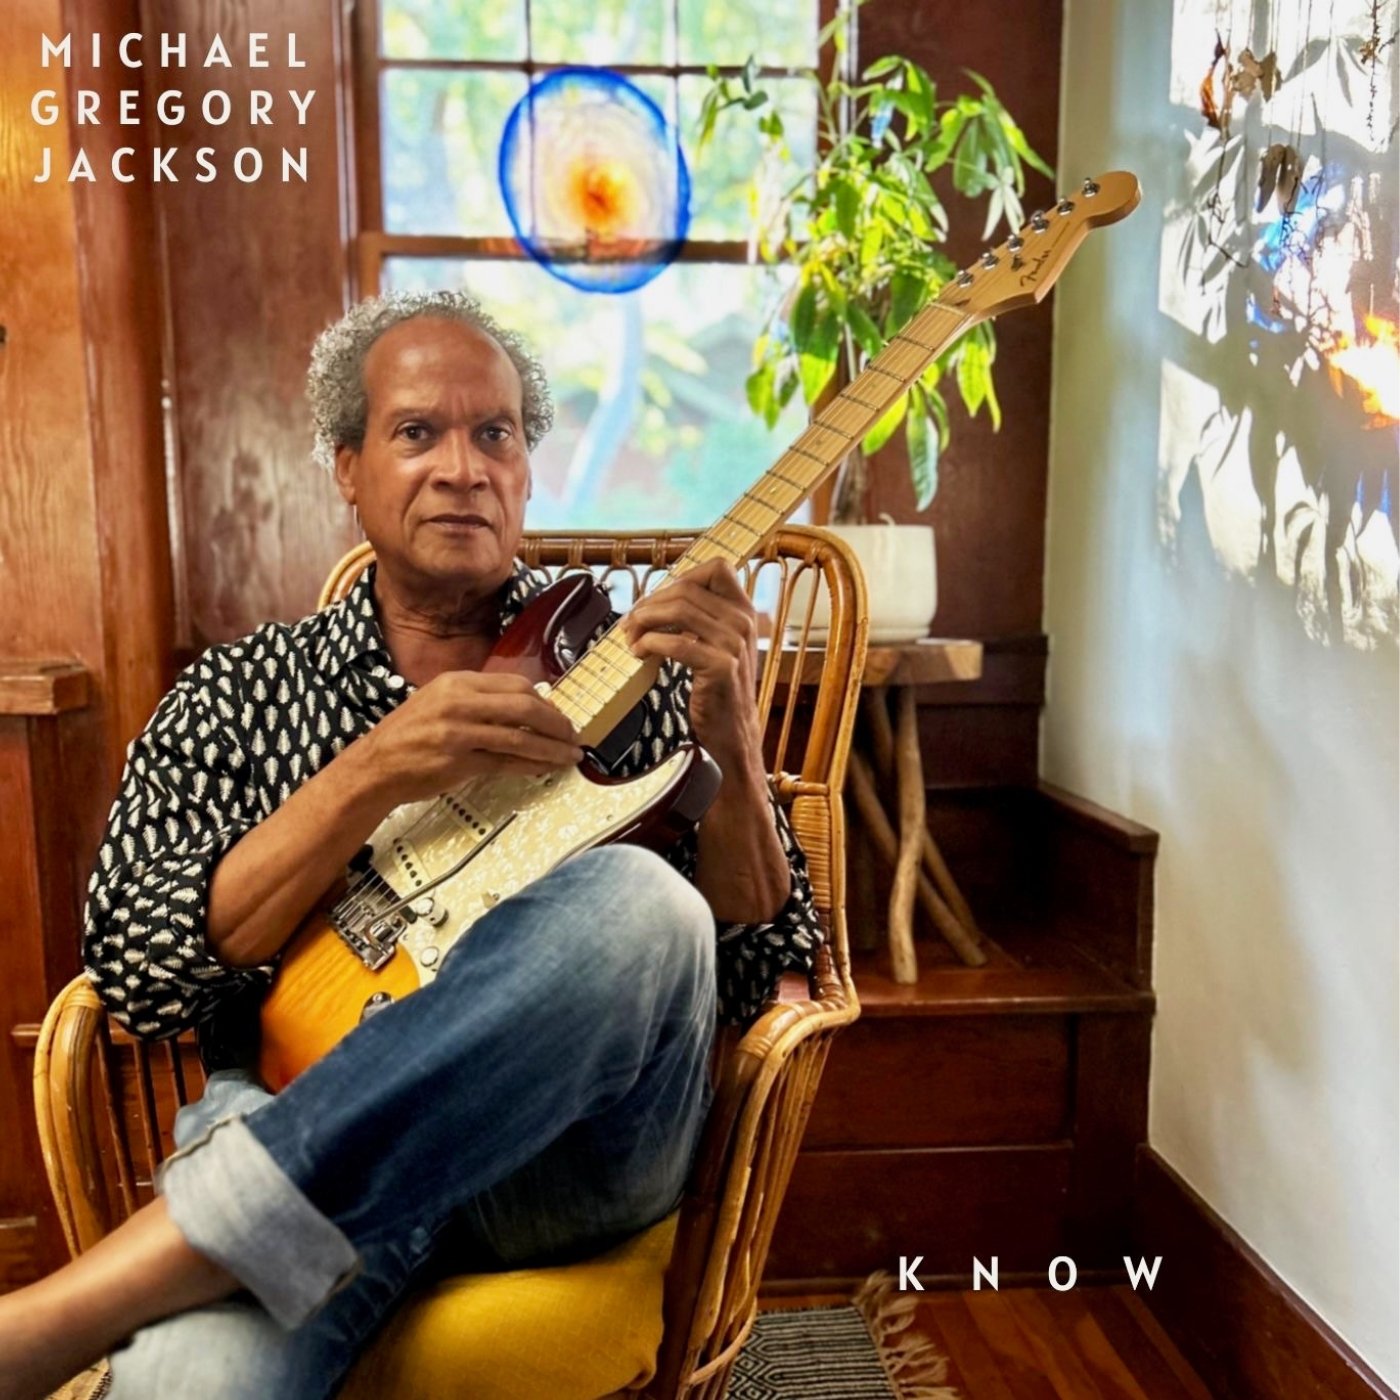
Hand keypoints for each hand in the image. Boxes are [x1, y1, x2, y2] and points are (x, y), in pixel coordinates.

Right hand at [355, 672, 583, 806]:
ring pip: (520, 737)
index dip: (544, 701)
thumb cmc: (409, 735)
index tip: (558, 716)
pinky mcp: (459, 762)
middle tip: (573, 736)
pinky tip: (545, 769)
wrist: (374, 767)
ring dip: (551, 748)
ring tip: (570, 756)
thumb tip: (524, 706)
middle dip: (556, 723)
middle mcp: (460, 702)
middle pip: (524, 707)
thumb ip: (477, 700)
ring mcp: (459, 732)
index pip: (515, 684)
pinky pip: (506, 762)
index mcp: (458, 681)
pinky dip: (531, 766)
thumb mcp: (439, 702)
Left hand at [621, 558, 763, 778]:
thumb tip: (658, 598)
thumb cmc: (719, 690)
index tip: (656, 598)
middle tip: (629, 622)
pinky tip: (639, 654)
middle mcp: (744, 622)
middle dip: (650, 602)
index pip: (717, 567)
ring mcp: (735, 645)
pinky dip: (650, 644)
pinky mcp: (721, 668)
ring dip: (645, 621)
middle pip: (687, 589)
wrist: (734, 733)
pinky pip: (676, 643)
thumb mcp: (718, 646)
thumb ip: (700, 619)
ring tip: (631, 637)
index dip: (681, 576)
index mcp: (744, 612)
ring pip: (679, 610)